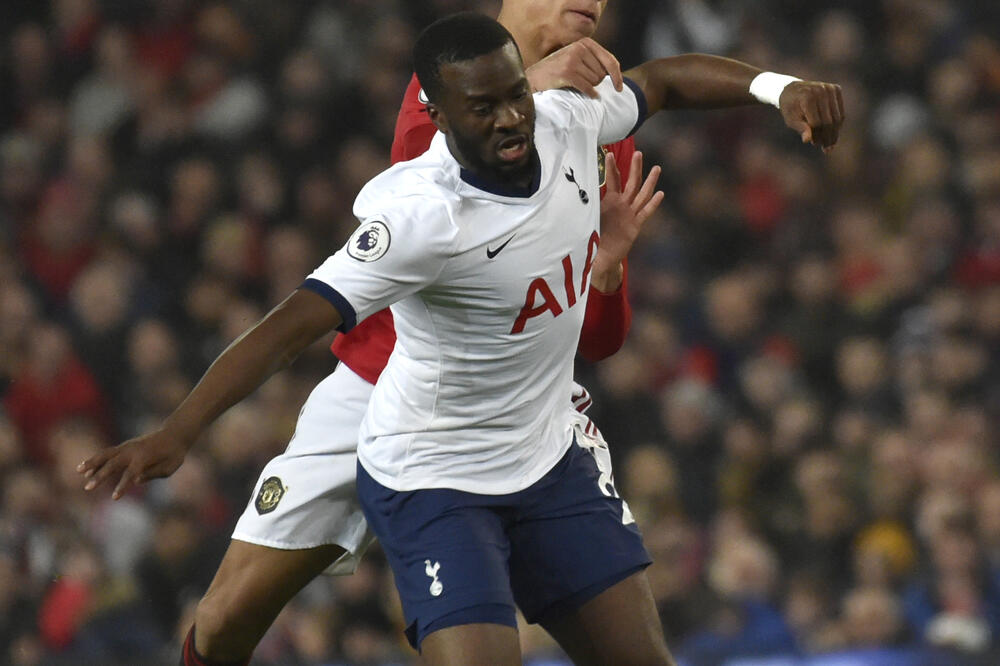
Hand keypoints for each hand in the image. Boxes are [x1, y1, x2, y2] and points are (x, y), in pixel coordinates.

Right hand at [77, 428, 190, 498]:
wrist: (174, 434)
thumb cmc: (174, 454)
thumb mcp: (170, 467)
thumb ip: (153, 474)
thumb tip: (136, 481)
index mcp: (145, 458)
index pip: (130, 474)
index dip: (122, 486)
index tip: (114, 498)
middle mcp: (133, 451)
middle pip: (113, 464)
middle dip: (100, 476)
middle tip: (87, 488)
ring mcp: (128, 447)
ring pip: (106, 454)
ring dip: (92, 463)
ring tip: (78, 471)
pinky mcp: (125, 446)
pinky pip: (108, 453)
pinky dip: (96, 460)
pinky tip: (85, 469)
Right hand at [526, 38, 622, 97]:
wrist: (534, 78)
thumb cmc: (557, 71)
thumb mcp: (576, 59)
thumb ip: (594, 60)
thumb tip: (615, 73)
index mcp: (585, 42)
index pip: (610, 60)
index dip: (617, 76)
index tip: (619, 88)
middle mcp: (579, 48)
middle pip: (602, 74)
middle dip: (595, 82)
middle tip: (580, 81)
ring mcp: (572, 59)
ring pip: (594, 81)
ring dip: (588, 87)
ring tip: (574, 84)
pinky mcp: (567, 72)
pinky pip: (587, 87)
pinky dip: (589, 94)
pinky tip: (587, 95)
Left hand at [591, 151, 663, 291]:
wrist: (602, 256)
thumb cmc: (594, 236)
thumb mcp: (585, 218)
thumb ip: (581, 207)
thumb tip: (564, 196)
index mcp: (610, 201)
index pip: (613, 180)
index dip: (611, 167)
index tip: (608, 153)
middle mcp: (622, 205)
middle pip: (631, 182)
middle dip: (635, 168)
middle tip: (638, 153)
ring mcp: (630, 214)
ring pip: (641, 195)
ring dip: (649, 182)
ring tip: (656, 168)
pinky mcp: (635, 226)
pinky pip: (645, 213)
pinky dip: (653, 204)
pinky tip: (660, 194)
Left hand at [778, 81, 844, 152]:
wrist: (792, 90)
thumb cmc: (790, 108)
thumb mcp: (790, 119)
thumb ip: (800, 128)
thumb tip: (807, 140)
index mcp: (807, 97)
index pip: (816, 122)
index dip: (817, 136)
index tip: (814, 144)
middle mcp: (820, 90)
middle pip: (828, 121)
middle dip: (827, 137)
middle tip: (826, 149)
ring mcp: (829, 88)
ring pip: (837, 118)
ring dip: (834, 133)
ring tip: (829, 144)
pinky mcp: (836, 89)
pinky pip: (840, 112)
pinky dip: (837, 124)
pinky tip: (832, 134)